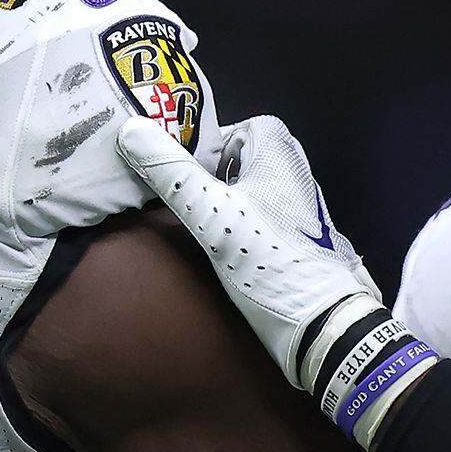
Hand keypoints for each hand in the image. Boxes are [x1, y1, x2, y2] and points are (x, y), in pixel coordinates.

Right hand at [111, 115, 429, 443]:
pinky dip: (240, 222)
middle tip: (181, 190)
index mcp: (281, 156)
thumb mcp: (210, 214)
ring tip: (194, 216)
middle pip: (248, 158)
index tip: (182, 164)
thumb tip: (130, 129)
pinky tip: (220, 244)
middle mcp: (296, 176)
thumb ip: (171, 173)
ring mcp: (300, 212)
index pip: (244, 127)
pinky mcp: (299, 242)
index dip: (212, 140)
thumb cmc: (268, 259)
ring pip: (255, 189)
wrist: (321, 325)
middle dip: (214, 169)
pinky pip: (264, 216)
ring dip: (226, 198)